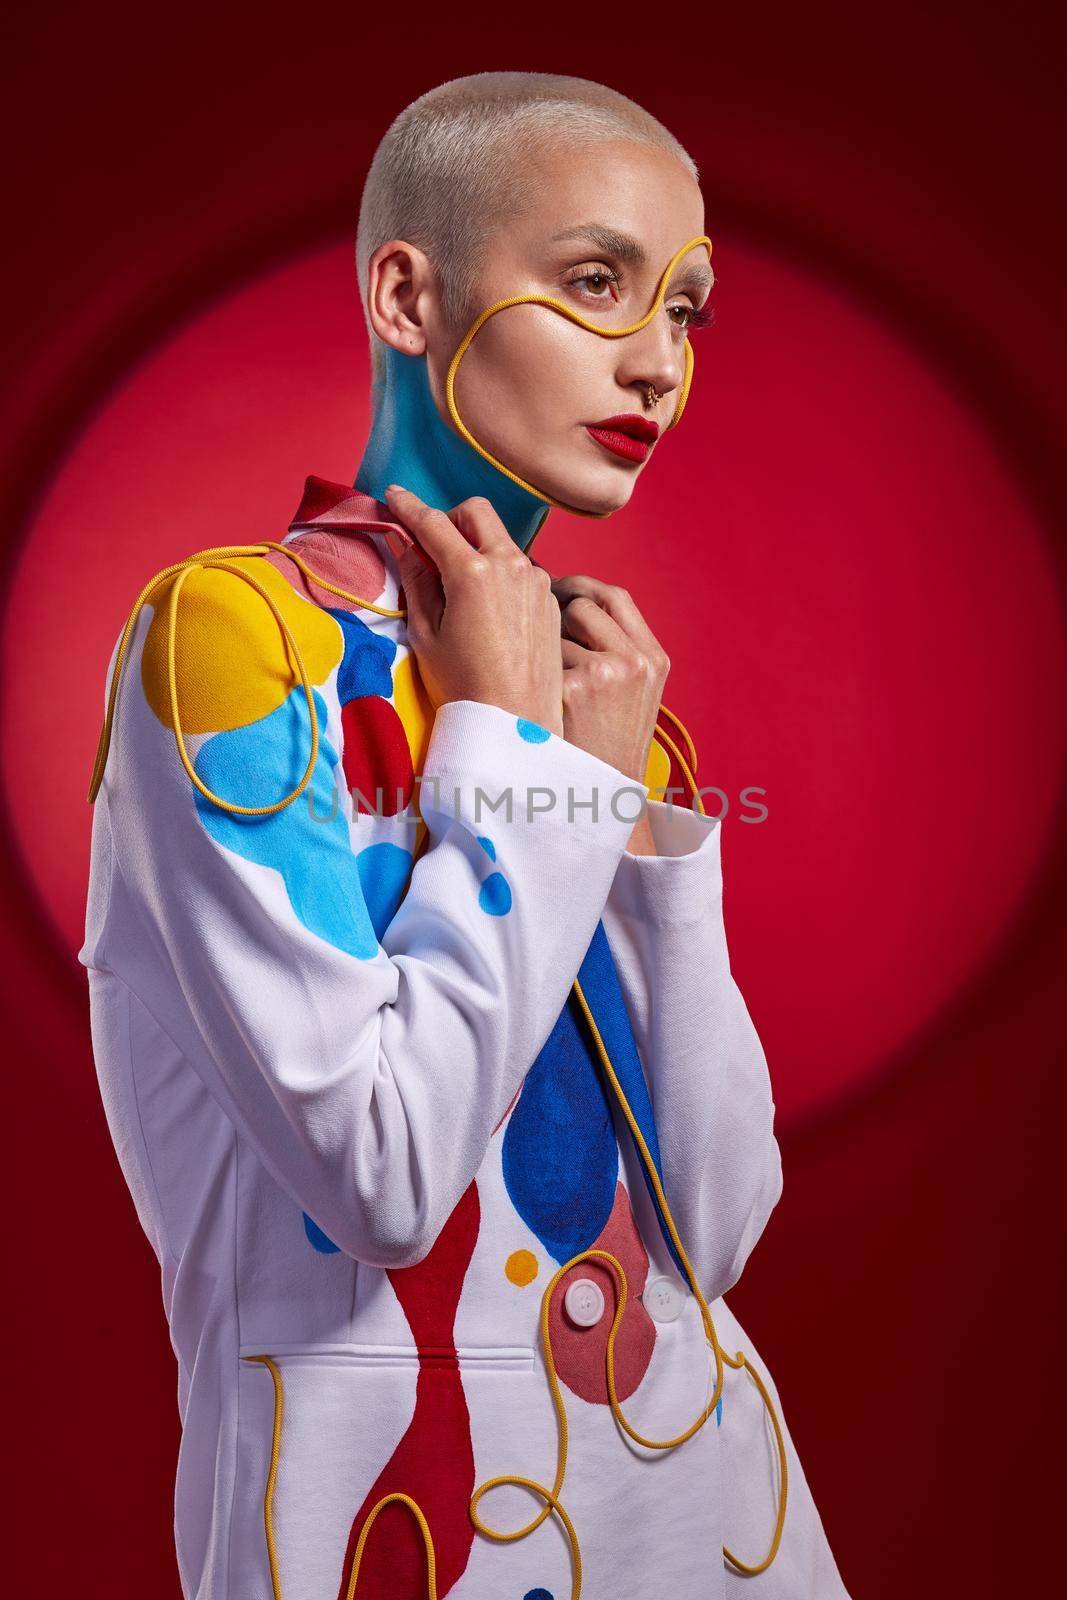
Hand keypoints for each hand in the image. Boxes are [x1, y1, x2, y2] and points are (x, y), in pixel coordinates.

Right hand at [383, 486, 563, 734]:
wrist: (516, 726)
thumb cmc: (464, 687)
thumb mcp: (426, 635)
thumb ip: (416, 581)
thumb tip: (404, 545)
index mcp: (473, 573)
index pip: (433, 523)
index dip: (408, 507)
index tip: (393, 496)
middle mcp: (511, 566)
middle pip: (477, 512)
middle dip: (451, 518)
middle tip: (433, 545)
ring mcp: (537, 580)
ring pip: (503, 539)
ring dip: (479, 546)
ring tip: (462, 586)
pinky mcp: (550, 599)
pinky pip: (522, 568)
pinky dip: (502, 572)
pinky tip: (491, 609)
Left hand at [549, 572, 669, 782]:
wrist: (601, 795)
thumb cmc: (608, 742)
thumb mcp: (636, 694)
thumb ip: (618, 649)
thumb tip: (572, 604)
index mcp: (653, 659)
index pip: (615, 597)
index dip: (583, 587)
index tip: (560, 590)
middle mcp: (634, 662)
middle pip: (583, 605)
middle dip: (555, 611)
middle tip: (536, 629)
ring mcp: (603, 674)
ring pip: (555, 628)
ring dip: (541, 645)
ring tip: (541, 677)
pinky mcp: (571, 690)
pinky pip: (537, 657)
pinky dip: (530, 671)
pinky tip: (534, 695)